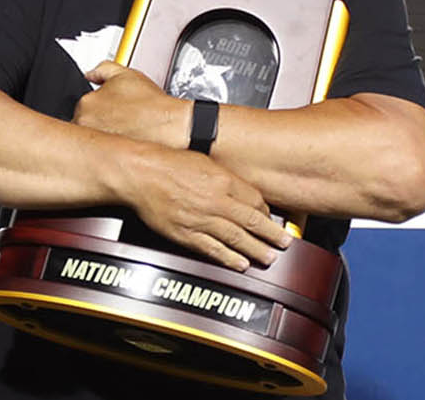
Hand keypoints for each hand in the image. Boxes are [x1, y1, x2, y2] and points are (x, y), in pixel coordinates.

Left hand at [74, 61, 188, 149]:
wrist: (173, 127)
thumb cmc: (153, 105)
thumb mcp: (126, 75)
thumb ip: (103, 69)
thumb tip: (91, 74)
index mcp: (86, 104)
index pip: (82, 109)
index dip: (97, 110)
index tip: (109, 112)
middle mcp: (85, 125)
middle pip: (83, 126)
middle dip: (97, 125)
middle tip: (116, 124)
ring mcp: (94, 143)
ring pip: (91, 141)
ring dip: (102, 138)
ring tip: (122, 134)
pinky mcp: (105, 159)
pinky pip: (100, 156)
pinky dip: (108, 151)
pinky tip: (123, 145)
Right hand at [122, 146, 291, 271]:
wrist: (140, 173)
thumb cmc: (167, 162)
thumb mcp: (204, 160)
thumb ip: (223, 175)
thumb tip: (239, 188)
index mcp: (222, 180)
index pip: (255, 199)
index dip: (266, 211)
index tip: (271, 217)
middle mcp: (215, 201)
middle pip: (252, 221)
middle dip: (271, 235)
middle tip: (284, 243)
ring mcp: (201, 219)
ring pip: (236, 238)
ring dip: (256, 249)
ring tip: (269, 258)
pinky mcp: (186, 234)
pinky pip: (213, 249)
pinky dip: (229, 258)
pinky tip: (241, 264)